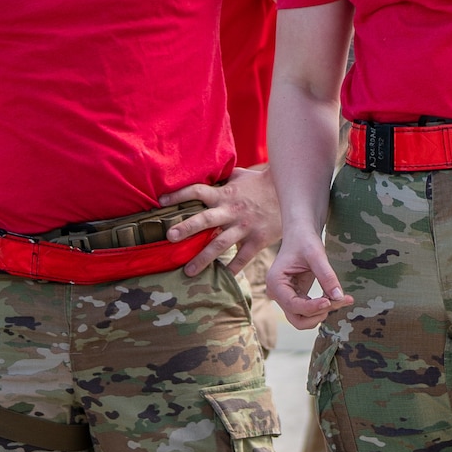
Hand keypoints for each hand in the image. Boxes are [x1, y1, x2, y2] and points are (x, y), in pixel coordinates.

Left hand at [165, 166, 282, 275]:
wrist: (290, 193)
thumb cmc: (260, 184)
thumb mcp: (239, 176)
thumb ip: (220, 178)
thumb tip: (200, 172)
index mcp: (225, 194)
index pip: (197, 191)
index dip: (179, 195)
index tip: (160, 201)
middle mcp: (232, 211)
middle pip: (205, 219)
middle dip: (186, 228)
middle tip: (169, 237)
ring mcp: (245, 227)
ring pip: (220, 244)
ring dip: (203, 258)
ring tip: (187, 271)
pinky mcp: (258, 240)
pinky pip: (243, 258)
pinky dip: (232, 269)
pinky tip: (221, 278)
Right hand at [266, 231, 352, 329]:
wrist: (301, 233)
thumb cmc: (305, 240)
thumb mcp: (316, 254)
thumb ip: (326, 275)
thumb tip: (339, 297)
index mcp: (275, 282)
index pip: (292, 305)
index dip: (312, 307)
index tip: (330, 301)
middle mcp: (277, 293)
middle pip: (297, 318)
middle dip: (318, 313)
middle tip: (340, 300)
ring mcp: (285, 297)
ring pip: (304, 318)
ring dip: (323, 313)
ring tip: (342, 299)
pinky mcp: (296, 297)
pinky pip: (309, 310)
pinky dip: (324, 307)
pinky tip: (339, 298)